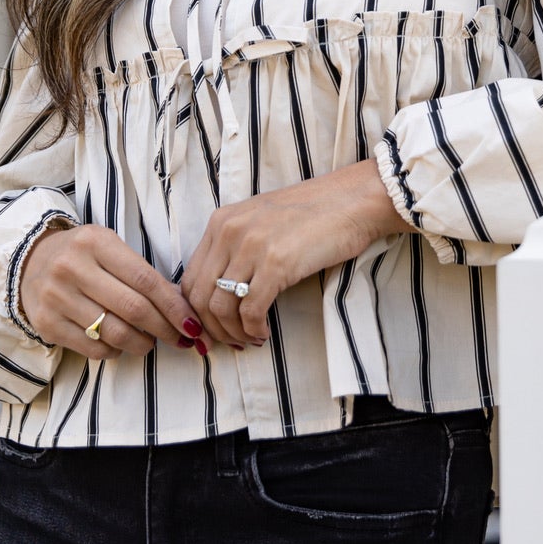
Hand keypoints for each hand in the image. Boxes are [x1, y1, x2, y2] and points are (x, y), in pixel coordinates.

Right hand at [19, 222, 206, 359]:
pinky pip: (95, 348)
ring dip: (143, 344)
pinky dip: (116, 351)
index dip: (174, 307)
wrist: (30, 262)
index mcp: (95, 242)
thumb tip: (183, 309)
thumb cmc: (83, 257)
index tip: (192, 324)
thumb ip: (142, 274)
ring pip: (116, 333)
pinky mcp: (47, 324)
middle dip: (165, 329)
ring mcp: (57, 297)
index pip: (146, 280)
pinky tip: (120, 343)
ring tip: (149, 342)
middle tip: (181, 339)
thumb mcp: (110, 249)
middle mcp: (72, 268)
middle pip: (134, 309)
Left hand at [182, 161, 406, 349]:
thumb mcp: (261, 222)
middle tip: (231, 342)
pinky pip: (250, 310)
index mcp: (221, 221)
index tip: (212, 329)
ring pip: (221, 308)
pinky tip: (264, 332)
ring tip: (250, 338)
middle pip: (200, 297)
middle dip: (212, 329)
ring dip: (233, 333)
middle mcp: (229, 231)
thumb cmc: (313, 215)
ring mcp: (252, 246)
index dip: (194, 312)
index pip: (189, 278)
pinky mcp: (277, 263)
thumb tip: (222, 291)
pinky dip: (253, 329)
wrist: (353, 201)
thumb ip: (236, 248)